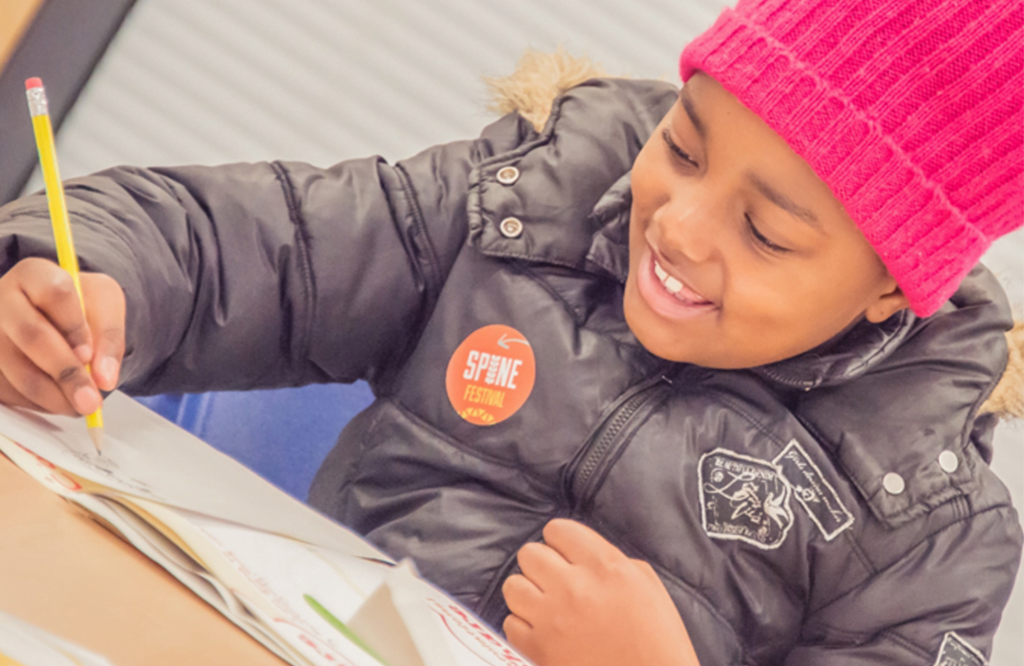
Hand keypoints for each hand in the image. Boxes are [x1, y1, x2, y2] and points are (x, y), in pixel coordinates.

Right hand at [0, 257, 124, 415]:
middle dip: (66, 373)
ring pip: (17, 370)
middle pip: (32, 335)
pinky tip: (61, 400)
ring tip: (83, 405)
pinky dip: (39, 403)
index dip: (74, 327)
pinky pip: (9, 390)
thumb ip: (109, 338)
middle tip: (91, 401)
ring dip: (54, 396)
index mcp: (34, 274)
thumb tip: (103, 379)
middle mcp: (3, 300)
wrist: (58, 316)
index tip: (89, 355)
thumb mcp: (105, 307)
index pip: (55, 293)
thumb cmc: (82, 307)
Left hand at [502, 519, 699, 665]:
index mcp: (605, 566)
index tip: (567, 555)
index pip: (558, 530)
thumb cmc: (658, 639)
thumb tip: (583, 553)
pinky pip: (510, 623)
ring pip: (513, 585)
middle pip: (530, 553)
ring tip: (545, 605)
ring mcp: (552, 619)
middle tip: (556, 581)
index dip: (562, 542)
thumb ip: (611, 560)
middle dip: (542, 564)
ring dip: (528, 593)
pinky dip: (523, 626)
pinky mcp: (538, 649)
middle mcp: (574, 587)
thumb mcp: (646, 585)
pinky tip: (543, 631)